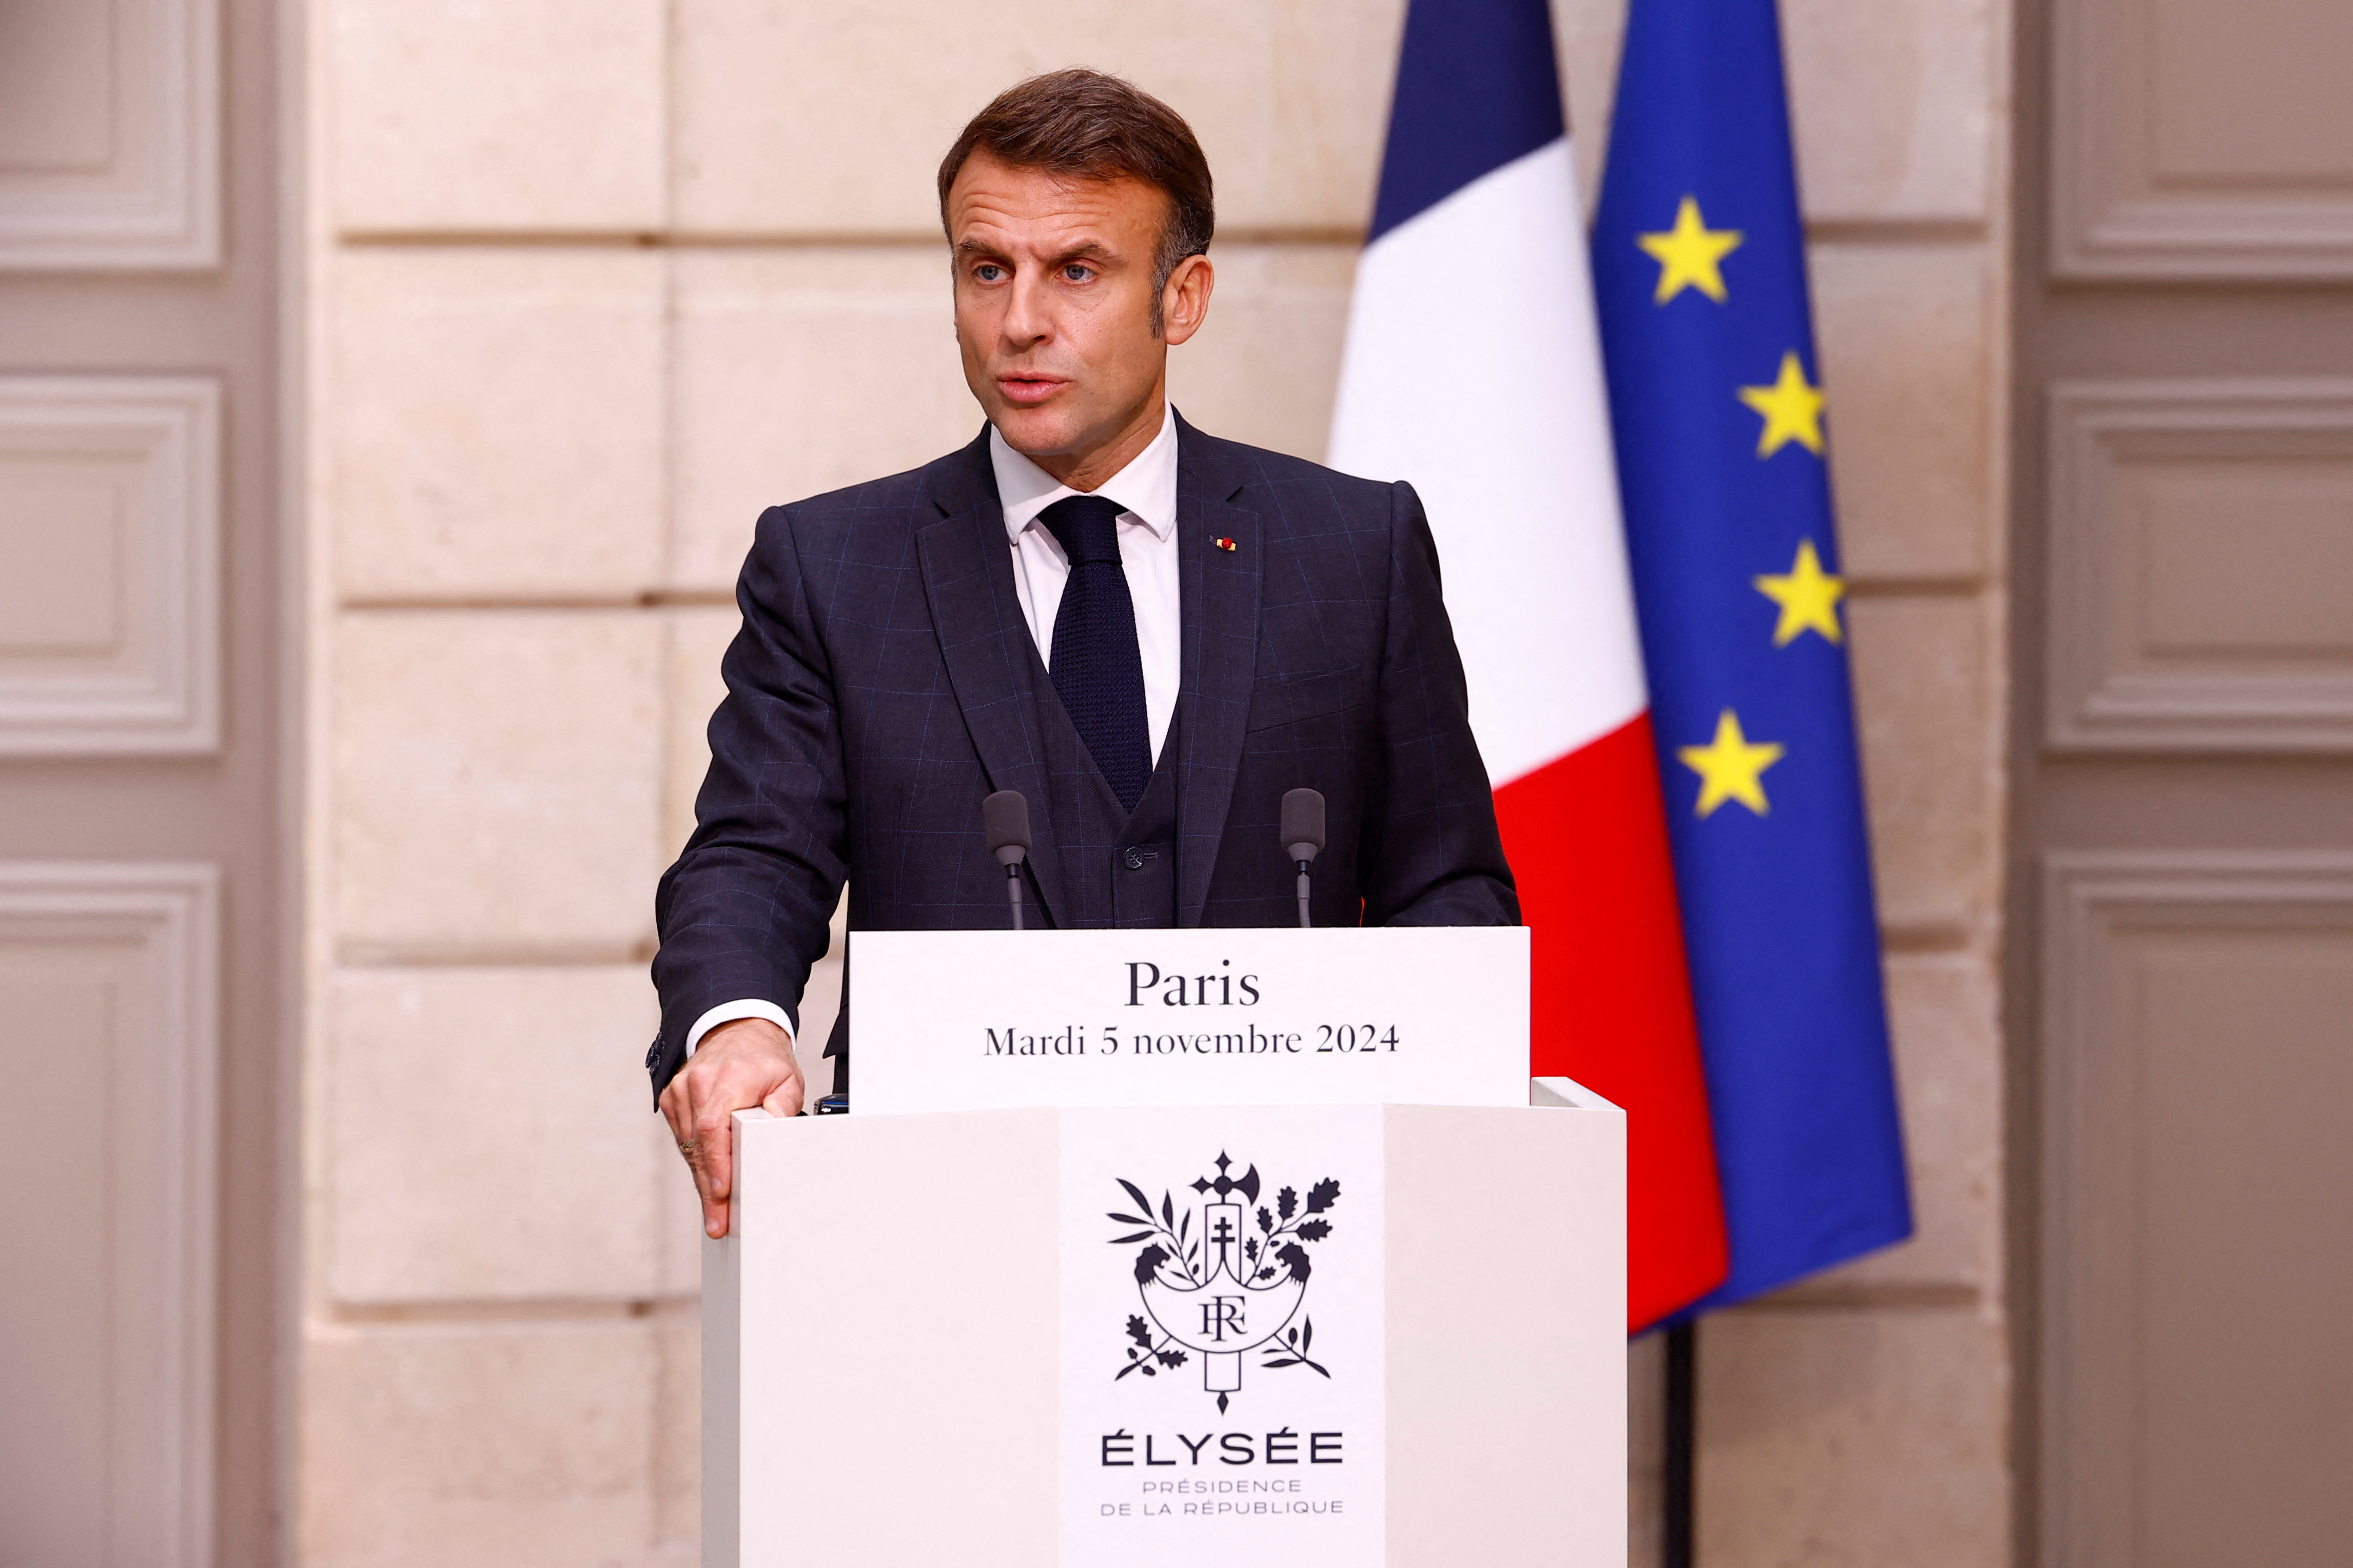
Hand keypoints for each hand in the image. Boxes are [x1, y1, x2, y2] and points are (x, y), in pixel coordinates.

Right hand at [658, 1017, 802, 1237]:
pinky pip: (682, 1139)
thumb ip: (783, 1108)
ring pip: (688, 1147)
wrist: (738, 1032)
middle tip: (717, 1222)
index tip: (721, 1191)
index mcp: (729, 1078)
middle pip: (698, 1145)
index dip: (716, 1163)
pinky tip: (708, 1180)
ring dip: (702, 1179)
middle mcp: (699, 1083)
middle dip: (709, 1188)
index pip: (713, 1126)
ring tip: (714, 1212)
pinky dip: (696, 1160)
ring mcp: (681, 1091)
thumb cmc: (764, 1060)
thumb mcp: (788, 1080)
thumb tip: (773, 1135)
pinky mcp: (671, 1099)